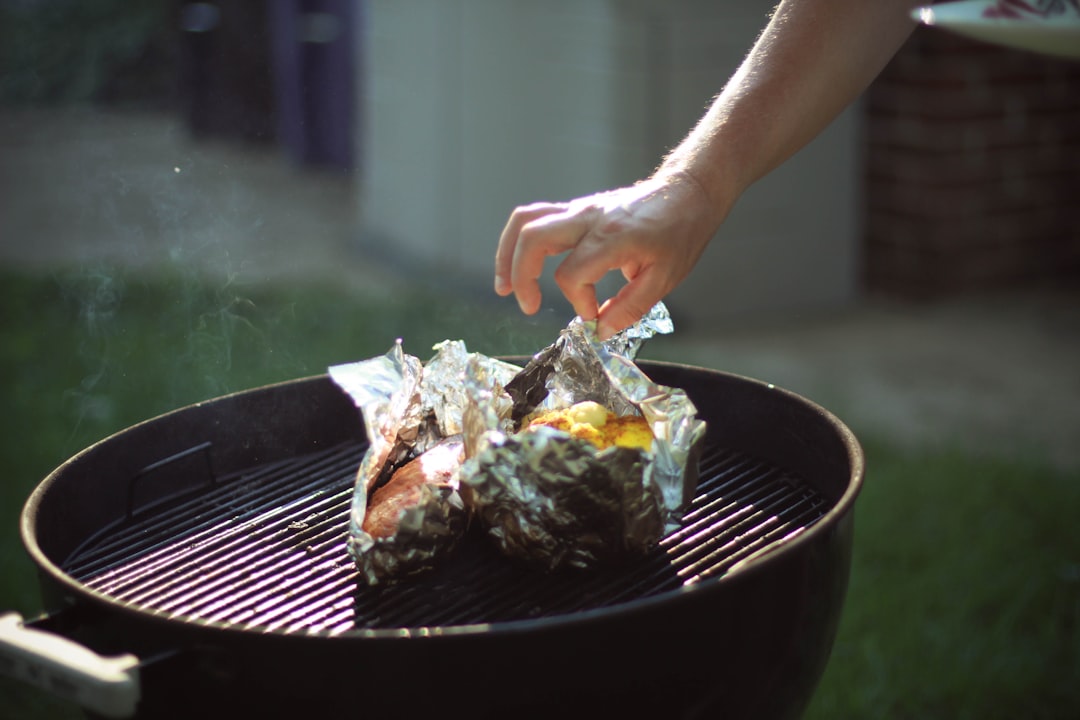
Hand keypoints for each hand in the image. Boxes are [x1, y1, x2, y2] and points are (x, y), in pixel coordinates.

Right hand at [494, 171, 725, 339]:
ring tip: (504, 287)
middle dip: (522, 276)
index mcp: (612, 237)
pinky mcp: (577, 210)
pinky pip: (536, 218)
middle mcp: (589, 218)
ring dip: (507, 254)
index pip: (572, 274)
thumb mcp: (665, 278)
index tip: (594, 315)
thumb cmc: (680, 234)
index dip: (578, 302)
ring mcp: (580, 210)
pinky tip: (518, 265)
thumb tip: (600, 329)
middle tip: (527, 306)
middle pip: (533, 238)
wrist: (686, 193)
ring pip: (526, 221)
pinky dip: (519, 242)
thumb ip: (630, 306)